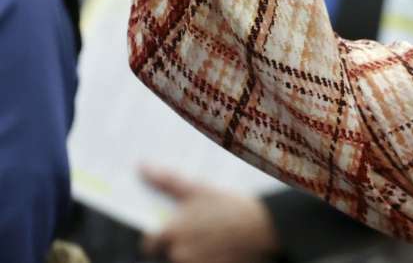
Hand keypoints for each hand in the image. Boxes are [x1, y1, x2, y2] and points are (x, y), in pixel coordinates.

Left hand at [141, 166, 277, 262]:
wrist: (264, 226)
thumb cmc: (230, 206)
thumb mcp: (199, 189)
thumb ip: (167, 181)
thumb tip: (142, 167)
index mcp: (172, 231)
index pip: (150, 242)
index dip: (157, 237)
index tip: (169, 231)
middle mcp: (179, 252)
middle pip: (172, 251)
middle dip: (184, 241)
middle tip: (206, 228)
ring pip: (189, 258)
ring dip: (199, 250)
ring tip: (219, 236)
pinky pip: (206, 262)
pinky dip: (213, 257)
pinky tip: (226, 246)